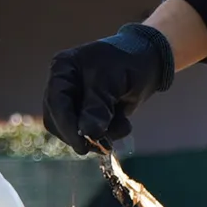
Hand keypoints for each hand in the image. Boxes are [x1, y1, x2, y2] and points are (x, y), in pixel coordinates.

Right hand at [42, 24, 173, 153]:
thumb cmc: (128, 62)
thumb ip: (97, 107)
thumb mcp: (112, 82)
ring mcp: (75, 100)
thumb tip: (87, 134)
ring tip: (122, 125)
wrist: (150, 60)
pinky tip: (123, 122)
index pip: (56, 103)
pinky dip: (108, 133)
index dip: (67, 126)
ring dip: (99, 135)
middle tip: (104, 144)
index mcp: (63, 69)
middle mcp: (63, 85)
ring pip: (74, 130)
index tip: (82, 146)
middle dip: (83, 134)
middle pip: (59, 120)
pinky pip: (90, 132)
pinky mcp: (88, 113)